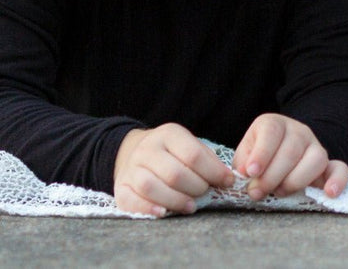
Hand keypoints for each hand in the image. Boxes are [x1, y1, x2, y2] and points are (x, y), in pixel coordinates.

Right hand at [114, 124, 234, 216]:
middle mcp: (147, 149)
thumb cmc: (170, 153)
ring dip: (175, 200)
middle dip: (196, 187)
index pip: (193, 154)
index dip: (213, 171)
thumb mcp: (188, 145)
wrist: (133, 151)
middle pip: (174, 173)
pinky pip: (131, 201)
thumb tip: (227, 179)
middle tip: (206, 193)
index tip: (227, 182)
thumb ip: (207, 160)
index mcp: (168, 134)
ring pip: (151, 187)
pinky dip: (148, 208)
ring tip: (191, 206)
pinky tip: (164, 213)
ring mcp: (131, 169)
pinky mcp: (120, 188)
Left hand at [232, 114, 347, 199]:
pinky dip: (338, 180)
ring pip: (316, 159)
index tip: (251, 172)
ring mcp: (315, 147)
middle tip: (257, 192)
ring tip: (280, 192)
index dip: (261, 152)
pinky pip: (340, 168)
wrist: (275, 160)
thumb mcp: (244, 156)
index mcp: (274, 124)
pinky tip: (329, 193)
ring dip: (295, 181)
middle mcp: (298, 131)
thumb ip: (243, 163)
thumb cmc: (256, 160)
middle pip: (292, 150)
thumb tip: (247, 173)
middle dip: (272, 176)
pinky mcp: (328, 166)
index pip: (271, 132)